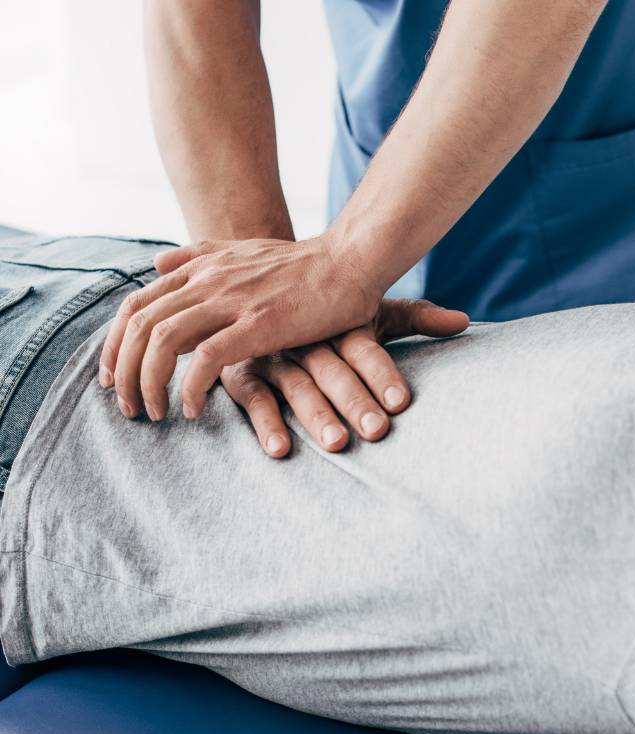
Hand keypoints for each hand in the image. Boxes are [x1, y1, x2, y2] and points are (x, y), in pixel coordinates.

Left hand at [97, 234, 385, 421]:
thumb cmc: (305, 265)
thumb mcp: (243, 250)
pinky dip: (190, 388)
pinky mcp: (258, 324)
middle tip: (127, 407)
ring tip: (153, 413)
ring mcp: (231, 301)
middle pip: (139, 327)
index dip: (115, 344)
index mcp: (200, 268)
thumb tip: (157, 264)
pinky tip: (193, 409)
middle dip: (123, 372)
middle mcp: (207, 281)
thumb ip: (198, 256)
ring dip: (149, 384)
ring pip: (162, 342)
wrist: (350, 261)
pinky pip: (205, 359)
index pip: (136, 306)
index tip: (114, 377)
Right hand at [219, 298, 468, 456]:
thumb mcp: (370, 312)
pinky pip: (253, 399)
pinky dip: (265, 423)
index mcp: (337, 322)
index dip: (381, 373)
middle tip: (377, 431)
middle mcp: (306, 337)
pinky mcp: (242, 374)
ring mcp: (273, 355)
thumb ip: (417, 318)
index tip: (401, 401)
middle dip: (355, 400)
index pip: (363, 347)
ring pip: (297, 386)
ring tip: (337, 443)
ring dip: (316, 415)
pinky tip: (280, 449)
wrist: (255, 289)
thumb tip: (465, 321)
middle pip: (333, 370)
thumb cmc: (327, 313)